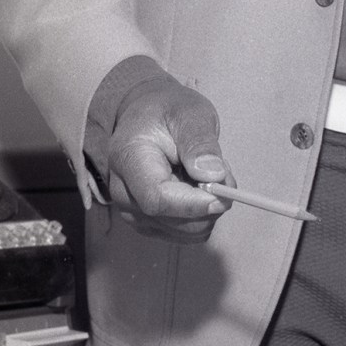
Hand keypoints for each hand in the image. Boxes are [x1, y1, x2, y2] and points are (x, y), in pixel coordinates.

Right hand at [105, 74, 234, 240]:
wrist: (148, 118)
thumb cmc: (168, 112)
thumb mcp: (190, 114)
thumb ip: (200, 143)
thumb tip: (213, 176)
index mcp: (128, 158)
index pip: (156, 198)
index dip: (193, 203)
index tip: (223, 194)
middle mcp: (122, 191)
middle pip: (170, 219)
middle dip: (208, 204)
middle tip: (222, 171)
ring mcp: (132, 211)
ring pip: (182, 231)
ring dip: (207, 209)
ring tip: (205, 173)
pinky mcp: (147, 222)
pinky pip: (185, 233)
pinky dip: (202, 215)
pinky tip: (198, 189)